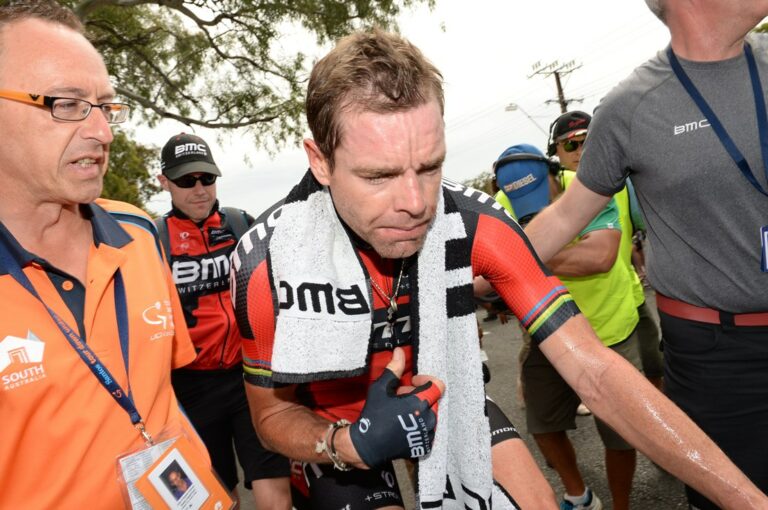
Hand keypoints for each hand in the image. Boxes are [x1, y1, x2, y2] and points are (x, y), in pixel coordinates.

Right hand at [347, 347, 444, 467]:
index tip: (413, 382)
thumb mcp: (382, 388)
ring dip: (419, 409)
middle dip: (418, 395)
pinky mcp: (425, 446)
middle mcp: (428, 419)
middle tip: (401, 396)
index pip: (438, 386)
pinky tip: (403, 424)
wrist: (367, 445)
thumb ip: (394, 368)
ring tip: (401, 411)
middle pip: (432, 400)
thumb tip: (399, 351)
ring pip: (430, 414)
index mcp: (420, 403)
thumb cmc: (373, 415)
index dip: (426, 380)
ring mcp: (428, 434)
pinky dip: (419, 423)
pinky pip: (428, 429)